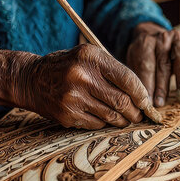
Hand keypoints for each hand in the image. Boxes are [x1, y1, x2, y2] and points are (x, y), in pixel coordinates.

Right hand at [0, 45, 151, 129]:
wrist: (31, 80)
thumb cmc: (68, 67)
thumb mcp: (88, 57)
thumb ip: (113, 71)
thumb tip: (142, 96)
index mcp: (91, 57)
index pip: (128, 79)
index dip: (142, 95)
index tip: (148, 104)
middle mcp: (82, 76)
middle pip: (122, 101)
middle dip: (135, 112)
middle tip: (139, 115)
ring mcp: (73, 97)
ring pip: (111, 116)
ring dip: (122, 120)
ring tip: (124, 118)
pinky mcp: (67, 114)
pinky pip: (96, 124)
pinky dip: (104, 123)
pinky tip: (102, 118)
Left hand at [126, 22, 179, 106]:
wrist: (156, 36)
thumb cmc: (144, 55)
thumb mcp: (134, 62)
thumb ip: (138, 78)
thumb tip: (141, 103)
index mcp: (145, 42)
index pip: (146, 66)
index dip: (147, 86)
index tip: (147, 103)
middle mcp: (163, 39)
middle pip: (163, 63)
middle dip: (162, 85)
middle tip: (161, 103)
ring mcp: (179, 40)